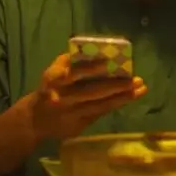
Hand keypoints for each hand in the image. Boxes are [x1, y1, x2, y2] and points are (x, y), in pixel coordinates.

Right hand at [29, 54, 146, 141]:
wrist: (34, 121)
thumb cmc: (50, 88)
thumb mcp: (52, 73)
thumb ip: (70, 63)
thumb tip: (97, 50)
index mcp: (54, 80)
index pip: (73, 73)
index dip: (90, 68)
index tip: (108, 62)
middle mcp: (62, 98)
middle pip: (92, 91)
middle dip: (116, 85)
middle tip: (136, 79)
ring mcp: (71, 114)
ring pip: (100, 105)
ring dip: (122, 97)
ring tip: (141, 88)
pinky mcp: (78, 126)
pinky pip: (100, 113)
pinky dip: (116, 104)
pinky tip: (131, 97)